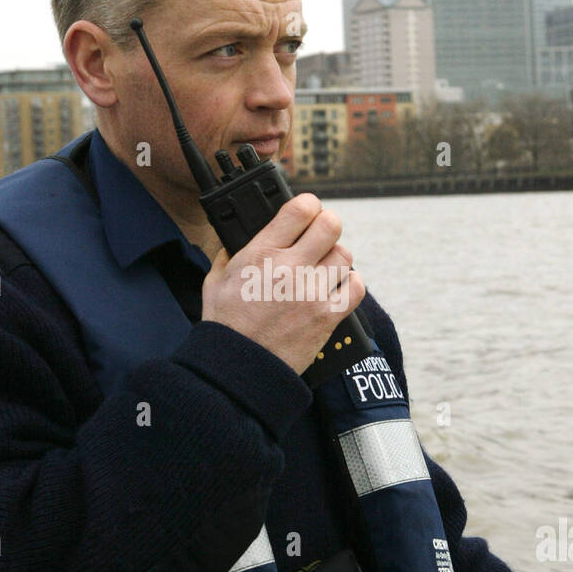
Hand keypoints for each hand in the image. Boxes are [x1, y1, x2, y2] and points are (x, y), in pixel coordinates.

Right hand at [201, 193, 364, 376]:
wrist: (239, 367)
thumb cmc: (226, 325)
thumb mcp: (215, 280)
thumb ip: (230, 254)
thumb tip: (239, 239)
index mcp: (261, 253)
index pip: (300, 208)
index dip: (308, 204)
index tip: (306, 212)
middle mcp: (290, 268)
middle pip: (331, 225)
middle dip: (326, 226)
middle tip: (319, 237)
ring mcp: (312, 292)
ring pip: (344, 254)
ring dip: (335, 257)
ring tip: (323, 267)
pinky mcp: (327, 316)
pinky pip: (356, 287)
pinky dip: (351, 283)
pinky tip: (337, 286)